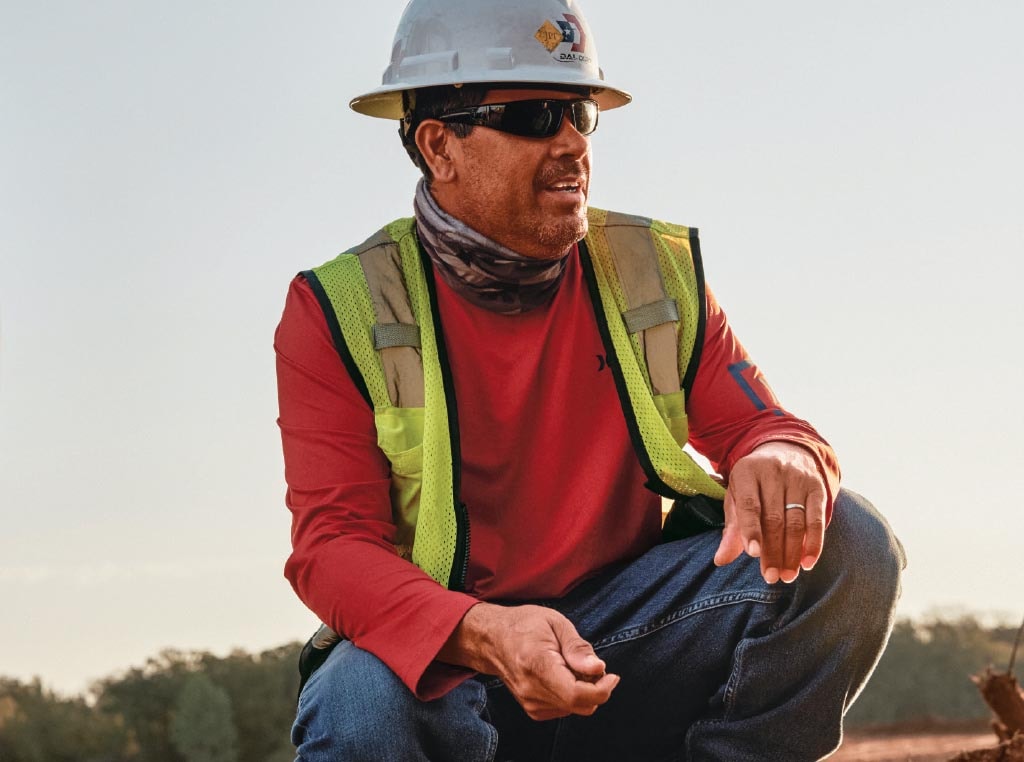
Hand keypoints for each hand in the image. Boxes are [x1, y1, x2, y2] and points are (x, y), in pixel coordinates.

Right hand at [438, 602, 619, 719]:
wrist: (492, 638)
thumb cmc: (524, 625)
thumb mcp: (555, 622)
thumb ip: (578, 648)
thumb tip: (599, 669)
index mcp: (537, 664)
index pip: (576, 694)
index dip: (602, 689)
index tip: (612, 675)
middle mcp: (531, 689)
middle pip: (580, 704)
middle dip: (596, 687)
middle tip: (590, 663)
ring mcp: (529, 702)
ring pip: (575, 709)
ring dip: (584, 691)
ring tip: (571, 665)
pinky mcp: (532, 709)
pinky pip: (565, 709)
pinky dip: (573, 696)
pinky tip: (563, 675)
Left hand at [713, 441, 825, 583]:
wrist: (786, 451)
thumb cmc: (755, 483)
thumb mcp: (738, 497)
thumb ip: (732, 528)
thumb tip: (720, 560)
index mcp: (747, 472)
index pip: (749, 504)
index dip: (751, 530)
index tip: (752, 554)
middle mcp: (773, 472)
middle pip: (774, 518)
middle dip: (773, 551)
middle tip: (771, 577)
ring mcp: (797, 478)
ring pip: (796, 522)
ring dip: (792, 552)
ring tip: (787, 575)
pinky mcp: (817, 487)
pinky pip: (817, 519)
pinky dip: (814, 543)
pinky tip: (808, 562)